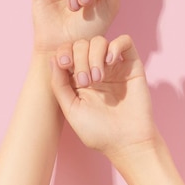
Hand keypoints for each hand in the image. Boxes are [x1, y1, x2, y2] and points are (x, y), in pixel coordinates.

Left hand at [50, 35, 157, 162]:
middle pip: (82, 44)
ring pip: (100, 41)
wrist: (127, 143)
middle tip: (86, 82)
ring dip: (95, 56)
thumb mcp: (70, 109)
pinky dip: (116, 46)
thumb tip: (52, 59)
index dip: (64, 52)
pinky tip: (111, 62)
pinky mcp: (132, 66)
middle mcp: (95, 69)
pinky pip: (125, 41)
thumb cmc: (98, 132)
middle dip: (79, 59)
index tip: (64, 65)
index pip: (68, 51)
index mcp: (78, 79)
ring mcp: (114, 67)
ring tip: (99, 78)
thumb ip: (59, 84)